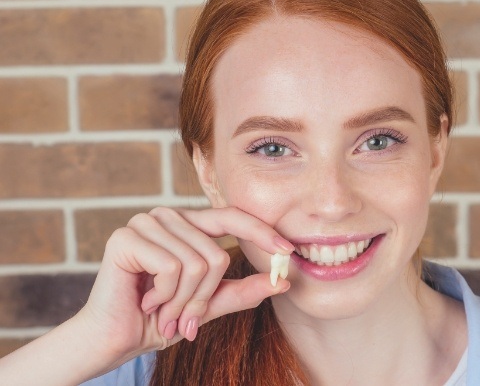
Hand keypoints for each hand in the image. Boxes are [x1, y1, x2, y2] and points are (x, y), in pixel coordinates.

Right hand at [75, 206, 293, 372]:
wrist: (115, 339)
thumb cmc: (161, 318)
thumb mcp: (209, 304)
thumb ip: (243, 290)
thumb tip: (283, 281)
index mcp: (188, 225)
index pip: (233, 217)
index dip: (262, 232)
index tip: (288, 251)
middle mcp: (169, 217)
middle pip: (216, 253)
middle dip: (203, 297)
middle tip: (184, 319)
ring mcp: (146, 222)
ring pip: (196, 263)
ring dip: (182, 302)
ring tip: (162, 310)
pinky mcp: (127, 236)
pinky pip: (172, 267)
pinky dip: (165, 296)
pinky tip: (146, 300)